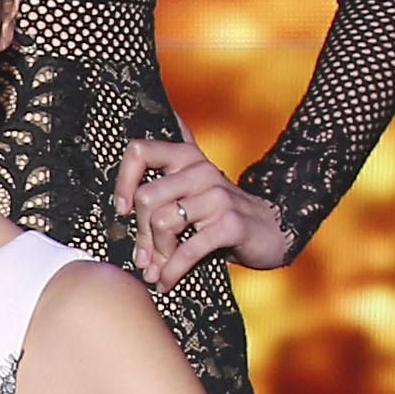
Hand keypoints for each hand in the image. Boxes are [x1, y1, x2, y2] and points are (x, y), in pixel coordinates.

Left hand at [111, 133, 294, 292]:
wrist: (271, 229)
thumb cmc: (222, 210)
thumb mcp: (198, 181)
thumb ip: (180, 153)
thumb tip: (167, 111)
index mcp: (187, 157)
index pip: (140, 151)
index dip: (123, 181)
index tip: (123, 210)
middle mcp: (201, 171)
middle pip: (146, 198)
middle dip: (139, 234)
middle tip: (143, 257)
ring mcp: (217, 196)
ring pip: (162, 222)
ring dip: (155, 254)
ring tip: (156, 270)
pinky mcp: (229, 223)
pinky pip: (187, 249)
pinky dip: (172, 270)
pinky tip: (166, 281)